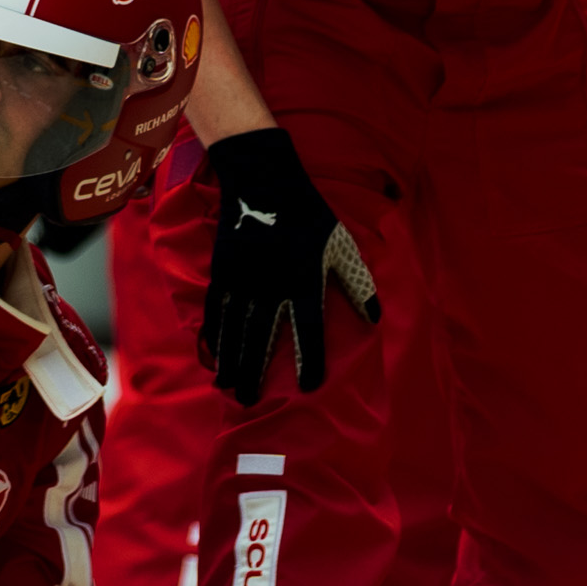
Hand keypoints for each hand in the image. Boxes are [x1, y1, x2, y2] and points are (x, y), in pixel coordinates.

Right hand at [194, 125, 379, 407]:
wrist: (264, 183)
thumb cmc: (310, 217)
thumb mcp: (342, 246)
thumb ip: (358, 284)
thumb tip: (375, 319)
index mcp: (304, 279)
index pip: (309, 328)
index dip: (311, 359)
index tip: (309, 387)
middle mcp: (270, 285)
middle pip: (261, 338)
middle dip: (254, 373)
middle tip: (249, 403)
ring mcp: (242, 280)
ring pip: (234, 330)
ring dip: (230, 362)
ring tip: (229, 389)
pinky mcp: (222, 272)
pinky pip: (216, 312)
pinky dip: (212, 337)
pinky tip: (211, 358)